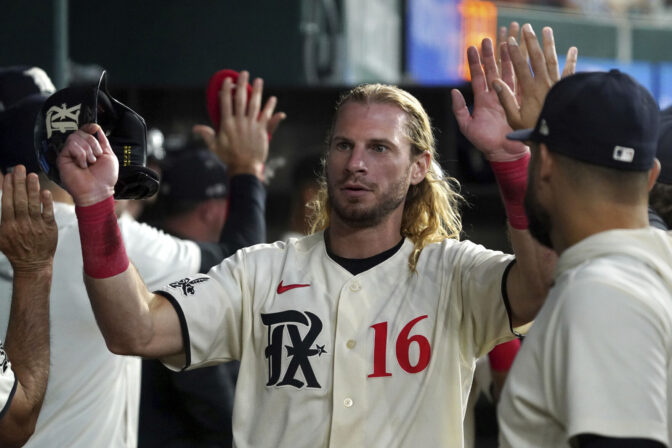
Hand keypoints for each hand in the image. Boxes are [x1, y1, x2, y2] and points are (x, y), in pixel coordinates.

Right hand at [0, 165, 56, 271]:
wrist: (33, 264)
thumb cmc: (15, 249)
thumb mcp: (0, 237)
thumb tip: (1, 202)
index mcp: (7, 225)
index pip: (7, 202)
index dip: (8, 188)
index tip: (8, 175)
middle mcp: (21, 224)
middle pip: (19, 200)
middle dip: (19, 183)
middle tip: (19, 168)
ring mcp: (36, 226)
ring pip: (33, 204)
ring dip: (32, 188)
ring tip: (32, 175)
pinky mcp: (49, 228)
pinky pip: (47, 212)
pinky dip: (46, 202)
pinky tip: (45, 191)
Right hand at [57, 123, 117, 205]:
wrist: (98, 191)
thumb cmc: (105, 178)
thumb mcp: (109, 156)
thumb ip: (103, 141)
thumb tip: (97, 128)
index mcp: (89, 148)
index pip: (85, 131)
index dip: (89, 127)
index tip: (94, 127)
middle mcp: (78, 150)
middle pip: (81, 132)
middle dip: (92, 143)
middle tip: (96, 157)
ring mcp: (70, 153)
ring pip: (76, 137)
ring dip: (88, 150)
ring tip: (90, 163)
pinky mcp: (62, 158)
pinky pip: (71, 145)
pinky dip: (80, 155)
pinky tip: (82, 165)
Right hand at [198, 71, 285, 180]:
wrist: (244, 167)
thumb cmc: (228, 157)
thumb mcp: (215, 146)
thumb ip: (206, 134)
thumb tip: (195, 128)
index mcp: (227, 124)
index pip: (226, 103)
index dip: (226, 90)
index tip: (228, 80)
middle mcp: (239, 122)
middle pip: (240, 99)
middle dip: (242, 85)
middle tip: (244, 73)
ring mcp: (251, 126)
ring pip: (254, 105)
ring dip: (257, 91)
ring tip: (259, 80)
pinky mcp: (261, 131)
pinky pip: (266, 116)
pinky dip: (270, 107)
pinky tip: (273, 99)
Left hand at [452, 38, 527, 161]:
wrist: (504, 153)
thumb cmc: (485, 142)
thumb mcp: (467, 126)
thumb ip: (460, 109)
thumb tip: (453, 91)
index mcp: (483, 100)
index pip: (478, 77)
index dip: (474, 63)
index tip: (471, 47)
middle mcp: (496, 95)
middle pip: (492, 70)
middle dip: (490, 54)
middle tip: (487, 39)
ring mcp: (509, 96)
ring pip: (507, 72)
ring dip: (506, 57)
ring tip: (505, 41)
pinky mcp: (521, 100)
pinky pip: (521, 82)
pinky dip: (521, 69)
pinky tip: (522, 56)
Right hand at [493, 24, 577, 129]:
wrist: (559, 138)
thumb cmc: (534, 131)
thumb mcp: (514, 119)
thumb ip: (505, 100)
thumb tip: (495, 82)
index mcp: (529, 91)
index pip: (520, 67)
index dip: (514, 52)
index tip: (510, 40)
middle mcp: (544, 84)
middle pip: (536, 58)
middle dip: (530, 42)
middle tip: (526, 28)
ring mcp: (557, 85)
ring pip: (552, 60)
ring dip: (549, 44)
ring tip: (546, 30)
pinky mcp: (567, 90)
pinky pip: (570, 73)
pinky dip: (572, 61)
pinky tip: (573, 50)